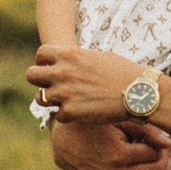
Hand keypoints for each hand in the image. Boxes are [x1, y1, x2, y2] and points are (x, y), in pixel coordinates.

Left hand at [29, 45, 153, 125]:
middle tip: (54, 87)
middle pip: (31, 75)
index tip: (53, 69)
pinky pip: (57, 115)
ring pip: (41, 98)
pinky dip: (67, 115)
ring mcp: (64, 93)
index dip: (44, 62)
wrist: (139, 93)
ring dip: (52, 100)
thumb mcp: (98, 56)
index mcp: (70, 54)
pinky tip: (82, 112)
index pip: (40, 54)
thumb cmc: (124, 73)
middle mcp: (63, 72)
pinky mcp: (70, 112)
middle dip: (40, 81)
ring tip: (68, 101)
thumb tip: (67, 61)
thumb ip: (77, 59)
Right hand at [45, 112, 170, 169]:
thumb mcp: (119, 122)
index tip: (161, 144)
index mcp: (119, 153)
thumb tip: (170, 144)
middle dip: (163, 163)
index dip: (162, 148)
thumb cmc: (95, 126)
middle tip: (163, 156)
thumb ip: (146, 131)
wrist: (65, 142)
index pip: (155, 155)